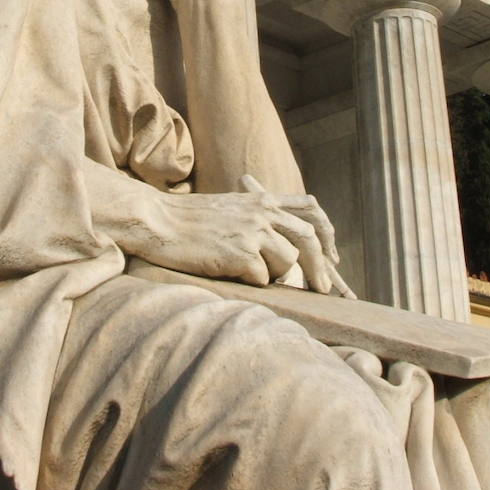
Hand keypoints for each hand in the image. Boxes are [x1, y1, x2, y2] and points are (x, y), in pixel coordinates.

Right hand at [130, 177, 353, 296]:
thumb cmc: (187, 220)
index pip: (310, 210)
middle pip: (308, 239)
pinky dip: (251, 283)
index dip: (326, 233)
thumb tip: (281, 243)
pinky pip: (262, 279)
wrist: (156, 221)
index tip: (332, 255)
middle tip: (323, 288)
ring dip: (275, 276)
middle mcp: (262, 212)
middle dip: (320, 267)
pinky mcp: (240, 253)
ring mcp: (252, 232)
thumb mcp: (229, 208)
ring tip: (249, 273)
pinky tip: (229, 274)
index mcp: (262, 200)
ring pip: (287, 263)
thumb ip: (256, 216)